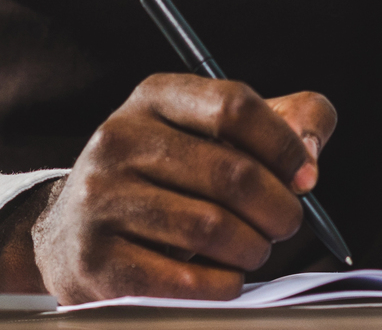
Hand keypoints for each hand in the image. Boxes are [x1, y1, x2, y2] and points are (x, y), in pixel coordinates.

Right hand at [0, 75, 335, 301]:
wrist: (68, 234)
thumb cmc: (161, 180)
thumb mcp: (208, 134)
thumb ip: (277, 122)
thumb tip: (312, 147)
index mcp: (153, 97)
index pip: (233, 105)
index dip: (284, 144)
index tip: (307, 175)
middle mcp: (119, 139)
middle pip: (231, 172)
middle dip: (279, 208)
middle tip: (287, 224)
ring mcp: (101, 199)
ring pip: (211, 227)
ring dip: (253, 248)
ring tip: (255, 250)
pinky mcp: (95, 258)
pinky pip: (183, 278)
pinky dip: (222, 284)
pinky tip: (227, 278)